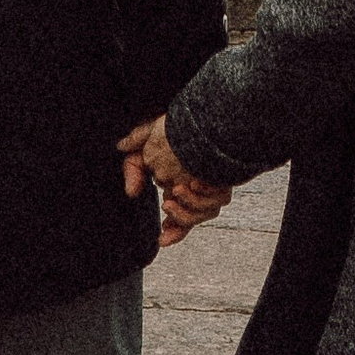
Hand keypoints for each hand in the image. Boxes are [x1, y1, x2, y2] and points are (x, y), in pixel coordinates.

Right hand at [119, 114, 230, 248]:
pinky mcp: (224, 181)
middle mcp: (198, 190)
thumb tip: (131, 191)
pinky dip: (204, 196)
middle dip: (180, 219)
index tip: (161, 240)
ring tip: (178, 189)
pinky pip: (217, 200)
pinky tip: (196, 182)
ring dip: (189, 206)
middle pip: (194, 219)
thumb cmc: (173, 126)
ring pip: (206, 212)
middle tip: (167, 203)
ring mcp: (212, 187)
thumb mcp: (145, 144)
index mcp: (180, 185)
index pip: (179, 217)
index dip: (172, 232)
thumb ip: (133, 167)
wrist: (196, 114)